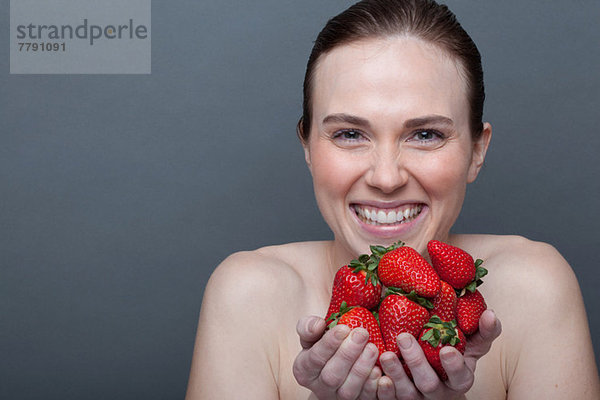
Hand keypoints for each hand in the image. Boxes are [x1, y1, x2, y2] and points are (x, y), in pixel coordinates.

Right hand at [293, 315, 381, 399]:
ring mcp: (338, 398)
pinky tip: (378, 368)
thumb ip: (308, 327)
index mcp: (304, 369)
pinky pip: (365, 398)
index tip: (344, 328)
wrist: (336, 365)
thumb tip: (318, 325)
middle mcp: (320, 387)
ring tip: (372, 347)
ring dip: (362, 368)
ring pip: (348, 390)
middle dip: (348, 354)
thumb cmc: (323, 346)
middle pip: (331, 376)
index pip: (314, 358)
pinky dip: (372, 385)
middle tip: (361, 333)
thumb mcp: (312, 335)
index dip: (329, 343)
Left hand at [377, 310, 501, 398]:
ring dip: (396, 373)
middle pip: (428, 383)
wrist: (437, 381)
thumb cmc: (454, 357)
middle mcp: (438, 392)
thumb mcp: (471, 346)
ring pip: (406, 393)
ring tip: (385, 354)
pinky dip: (382, 388)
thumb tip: (491, 314)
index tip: (446, 349)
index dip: (454, 365)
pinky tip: (375, 372)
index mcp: (458, 379)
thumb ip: (483, 331)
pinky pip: (389, 399)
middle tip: (404, 337)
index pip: (459, 376)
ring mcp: (417, 398)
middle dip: (417, 361)